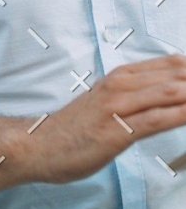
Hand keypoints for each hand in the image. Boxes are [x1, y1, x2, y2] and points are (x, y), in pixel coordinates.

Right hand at [31, 54, 185, 183]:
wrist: (38, 144)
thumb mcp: (107, 102)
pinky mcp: (117, 131)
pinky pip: (157, 119)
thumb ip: (136, 95)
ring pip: (169, 93)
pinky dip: (181, 114)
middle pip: (175, 75)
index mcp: (120, 76)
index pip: (171, 64)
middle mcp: (120, 85)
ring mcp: (118, 106)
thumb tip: (169, 93)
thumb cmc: (74, 128)